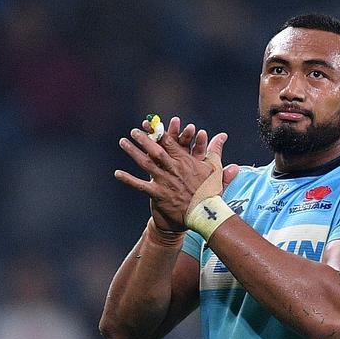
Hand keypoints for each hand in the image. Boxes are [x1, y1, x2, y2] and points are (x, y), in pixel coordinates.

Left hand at [115, 118, 231, 231]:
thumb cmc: (210, 192)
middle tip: (134, 130)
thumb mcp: (214, 168)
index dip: (159, 132)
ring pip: (145, 163)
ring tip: (123, 142)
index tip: (151, 124)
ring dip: (133, 152)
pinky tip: (117, 173)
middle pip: (155, 150)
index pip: (169, 142)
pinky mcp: (158, 194)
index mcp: (185, 161)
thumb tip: (222, 135)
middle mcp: (173, 169)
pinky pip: (140, 185)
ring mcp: (164, 181)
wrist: (205, 215)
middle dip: (143, 138)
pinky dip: (128, 179)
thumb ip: (215, 150)